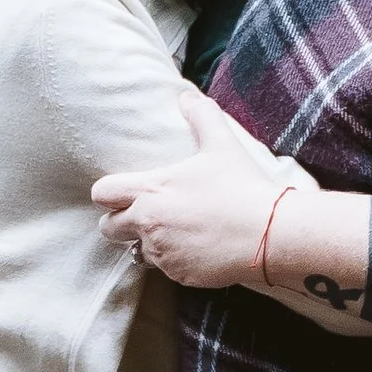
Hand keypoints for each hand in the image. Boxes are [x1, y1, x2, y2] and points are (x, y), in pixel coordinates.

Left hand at [92, 93, 313, 286]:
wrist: (269, 234)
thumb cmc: (242, 186)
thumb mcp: (221, 144)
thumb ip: (200, 116)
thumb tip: (186, 95)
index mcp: (150, 191)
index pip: (102, 194)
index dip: (108, 194)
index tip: (121, 193)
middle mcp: (148, 225)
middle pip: (108, 229)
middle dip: (121, 223)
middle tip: (143, 216)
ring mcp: (163, 254)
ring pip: (138, 252)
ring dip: (150, 243)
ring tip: (177, 232)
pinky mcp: (180, 276)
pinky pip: (166, 270)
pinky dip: (176, 261)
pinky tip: (198, 248)